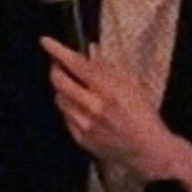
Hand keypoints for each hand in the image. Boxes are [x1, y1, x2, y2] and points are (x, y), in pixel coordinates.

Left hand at [40, 36, 191, 184]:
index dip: (58, 51)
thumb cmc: (142, 113)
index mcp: (109, 90)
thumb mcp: (131, 84)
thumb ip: (108, 67)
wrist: (147, 150)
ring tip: (74, 87)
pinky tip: (81, 107)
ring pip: (59, 99)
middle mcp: (93, 107)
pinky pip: (65, 116)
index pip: (77, 65)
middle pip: (59, 82)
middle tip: (58, 63)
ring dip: (63, 89)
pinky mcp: (80, 139)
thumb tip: (89, 50)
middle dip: (55, 68)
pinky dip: (69, 107)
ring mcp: (85, 125)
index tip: (45, 41)